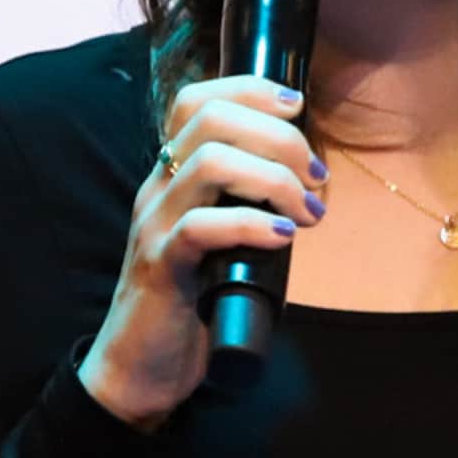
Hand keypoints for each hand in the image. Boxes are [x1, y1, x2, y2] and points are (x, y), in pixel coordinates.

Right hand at [75, 75, 326, 426]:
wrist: (141, 367)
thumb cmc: (193, 301)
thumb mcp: (224, 238)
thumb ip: (250, 203)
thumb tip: (310, 179)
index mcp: (172, 175)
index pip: (197, 99)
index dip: (251, 90)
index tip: (299, 107)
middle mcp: (158, 188)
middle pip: (212, 119)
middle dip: (279, 136)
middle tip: (316, 175)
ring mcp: (155, 225)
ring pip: (210, 163)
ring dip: (275, 179)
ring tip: (307, 212)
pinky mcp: (160, 268)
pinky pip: (202, 227)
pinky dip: (252, 225)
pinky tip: (283, 238)